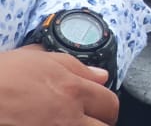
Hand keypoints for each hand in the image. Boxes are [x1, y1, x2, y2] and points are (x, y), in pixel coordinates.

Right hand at [0, 45, 117, 124]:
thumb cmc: (0, 75)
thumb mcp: (38, 60)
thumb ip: (75, 68)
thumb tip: (101, 75)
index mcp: (73, 91)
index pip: (110, 104)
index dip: (105, 108)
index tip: (99, 110)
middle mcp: (67, 117)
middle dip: (98, 124)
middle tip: (86, 121)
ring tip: (63, 123)